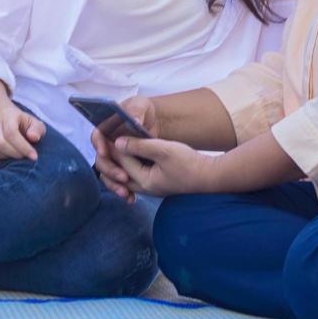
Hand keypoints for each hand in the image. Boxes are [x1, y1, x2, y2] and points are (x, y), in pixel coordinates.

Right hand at [0, 105, 44, 161]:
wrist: (8, 121)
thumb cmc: (25, 125)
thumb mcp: (35, 125)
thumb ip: (37, 130)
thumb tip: (33, 137)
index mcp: (8, 114)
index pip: (11, 133)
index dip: (23, 147)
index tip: (34, 156)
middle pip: (0, 143)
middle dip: (15, 153)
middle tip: (25, 157)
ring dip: (7, 156)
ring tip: (17, 154)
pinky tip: (7, 154)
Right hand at [91, 95, 157, 195]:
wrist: (154, 123)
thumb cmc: (142, 110)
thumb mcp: (141, 104)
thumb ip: (136, 110)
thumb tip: (134, 120)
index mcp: (106, 127)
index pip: (97, 136)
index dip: (99, 145)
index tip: (105, 152)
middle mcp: (106, 144)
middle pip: (101, 159)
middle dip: (110, 170)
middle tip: (123, 177)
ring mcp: (113, 157)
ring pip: (107, 174)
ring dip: (114, 184)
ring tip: (126, 193)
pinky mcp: (122, 167)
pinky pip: (118, 181)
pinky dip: (123, 190)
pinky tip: (132, 198)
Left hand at [98, 136, 219, 201]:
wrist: (210, 176)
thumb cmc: (189, 163)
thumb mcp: (164, 150)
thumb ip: (140, 146)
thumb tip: (118, 142)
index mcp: (144, 181)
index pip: (123, 161)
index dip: (115, 145)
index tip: (109, 131)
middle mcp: (145, 188)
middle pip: (120, 173)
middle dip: (113, 158)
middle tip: (108, 139)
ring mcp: (151, 188)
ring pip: (127, 176)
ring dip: (121, 162)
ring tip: (118, 146)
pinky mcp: (157, 183)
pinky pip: (137, 176)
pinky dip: (131, 167)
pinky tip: (132, 156)